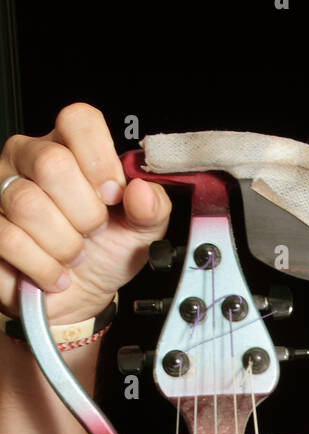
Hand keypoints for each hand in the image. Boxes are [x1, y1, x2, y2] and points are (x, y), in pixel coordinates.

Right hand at [0, 102, 171, 323]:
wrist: (80, 296)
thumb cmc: (105, 252)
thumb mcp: (140, 231)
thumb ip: (153, 208)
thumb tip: (143, 192)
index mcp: (70, 146)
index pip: (78, 121)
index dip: (99, 159)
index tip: (113, 195)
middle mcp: (30, 157)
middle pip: (51, 163)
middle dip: (85, 213)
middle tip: (92, 231)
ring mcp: (3, 188)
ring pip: (29, 204)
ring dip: (65, 244)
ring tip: (74, 254)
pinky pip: (11, 239)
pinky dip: (44, 267)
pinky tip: (56, 272)